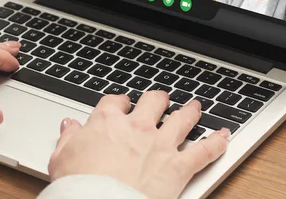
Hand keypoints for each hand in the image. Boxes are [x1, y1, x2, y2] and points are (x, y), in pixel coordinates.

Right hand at [49, 91, 229, 198]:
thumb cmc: (79, 185)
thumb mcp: (61, 158)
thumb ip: (67, 139)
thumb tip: (68, 126)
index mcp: (107, 122)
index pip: (116, 102)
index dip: (120, 102)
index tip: (122, 106)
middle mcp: (137, 127)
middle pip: (153, 101)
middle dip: (158, 99)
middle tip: (161, 99)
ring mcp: (160, 145)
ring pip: (182, 118)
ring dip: (191, 111)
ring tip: (195, 107)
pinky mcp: (178, 167)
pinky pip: (204, 151)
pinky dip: (217, 142)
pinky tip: (224, 136)